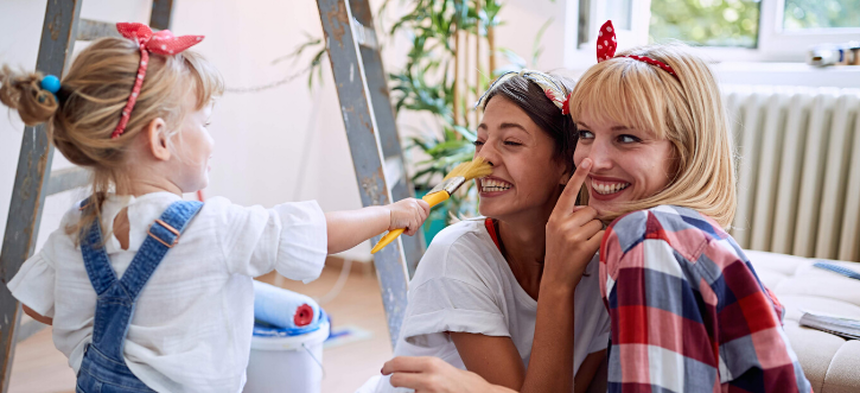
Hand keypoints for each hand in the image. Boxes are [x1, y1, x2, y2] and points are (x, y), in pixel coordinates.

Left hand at [382, 356, 512, 392]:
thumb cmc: (468, 385)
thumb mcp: (446, 369)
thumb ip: (427, 370)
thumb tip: (410, 371)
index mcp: (432, 364)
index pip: (399, 362)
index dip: (388, 366)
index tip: (385, 369)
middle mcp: (429, 378)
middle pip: (396, 379)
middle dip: (394, 381)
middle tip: (395, 381)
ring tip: (430, 391)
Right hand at [387, 198, 430, 235]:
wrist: (383, 217)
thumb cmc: (389, 215)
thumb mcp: (403, 209)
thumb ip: (412, 210)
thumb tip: (420, 217)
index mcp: (412, 201)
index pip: (426, 205)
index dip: (426, 212)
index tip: (423, 217)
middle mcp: (414, 204)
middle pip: (424, 216)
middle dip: (417, 223)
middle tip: (408, 224)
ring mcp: (413, 211)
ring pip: (419, 224)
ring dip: (411, 228)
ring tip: (402, 225)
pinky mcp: (412, 218)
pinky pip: (414, 229)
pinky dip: (409, 232)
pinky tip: (402, 229)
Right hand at [544, 159, 603, 289]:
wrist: (555, 279)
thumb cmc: (560, 253)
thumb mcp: (556, 231)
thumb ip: (570, 216)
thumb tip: (589, 209)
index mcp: (555, 217)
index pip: (569, 192)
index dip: (579, 175)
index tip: (588, 160)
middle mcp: (561, 224)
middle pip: (590, 210)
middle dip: (590, 222)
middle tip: (579, 238)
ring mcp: (572, 235)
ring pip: (598, 223)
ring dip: (595, 233)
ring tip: (582, 245)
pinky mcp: (583, 246)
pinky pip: (602, 235)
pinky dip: (600, 242)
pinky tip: (589, 251)